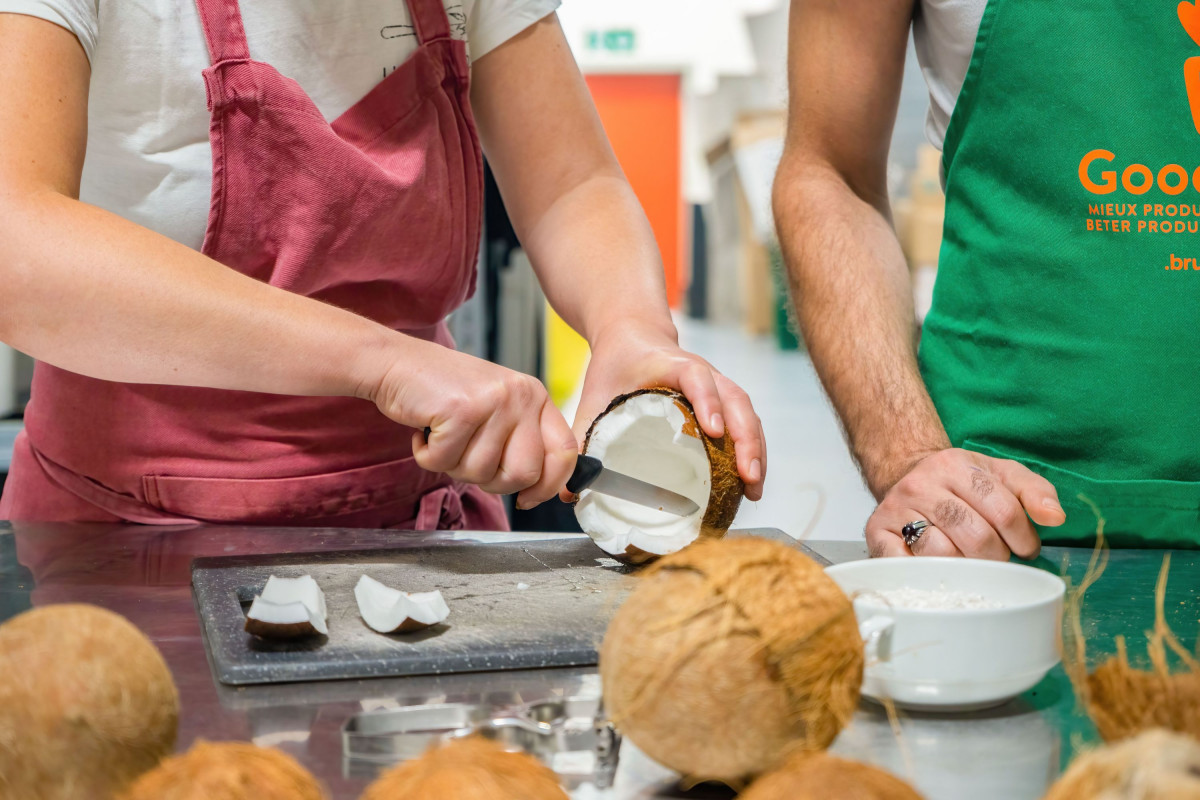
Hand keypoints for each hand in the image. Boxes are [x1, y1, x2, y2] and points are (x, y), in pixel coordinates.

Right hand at [369, 338, 577, 507]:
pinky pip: (445, 462)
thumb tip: (537, 491)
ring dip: (452, 465)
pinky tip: (426, 430)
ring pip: (480, 473)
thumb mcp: (497, 412)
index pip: (565, 452)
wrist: (398, 364)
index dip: (549, 485)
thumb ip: (521, 443)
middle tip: (467, 458)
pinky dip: (427, 455)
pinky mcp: (460, 409)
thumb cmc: (445, 393)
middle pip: (524, 474)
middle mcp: (521, 396)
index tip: (527, 499)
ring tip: (444, 435)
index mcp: (536, 398)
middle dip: (492, 482)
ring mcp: (493, 401)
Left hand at [560, 320, 765, 501]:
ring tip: (754, 486)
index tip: (713, 431)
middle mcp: (703, 372)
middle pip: (736, 400)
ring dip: (755, 448)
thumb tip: (571, 490)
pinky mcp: (723, 400)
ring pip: (747, 413)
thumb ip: (582, 436)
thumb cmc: (614, 367)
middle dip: (745, 438)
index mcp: (670, 364)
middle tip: (747, 475)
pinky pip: (746, 423)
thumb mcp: (594, 396)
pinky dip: (753, 450)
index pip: (697, 377)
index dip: (707, 402)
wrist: (632, 336)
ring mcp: (718, 385)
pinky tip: (751, 483)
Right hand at [865, 448, 1065, 559]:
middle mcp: (921, 484)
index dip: (1024, 539)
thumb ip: (1034, 492)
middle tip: (998, 558)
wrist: (907, 475)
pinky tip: (939, 572)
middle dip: (997, 556)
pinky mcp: (876, 531)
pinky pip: (904, 563)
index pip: (1004, 511)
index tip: (1026, 548)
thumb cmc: (960, 483)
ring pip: (942, 554)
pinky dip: (924, 573)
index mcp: (955, 465)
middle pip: (976, 537)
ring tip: (972, 563)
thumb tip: (1054, 517)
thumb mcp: (1000, 475)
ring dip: (965, 568)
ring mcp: (896, 508)